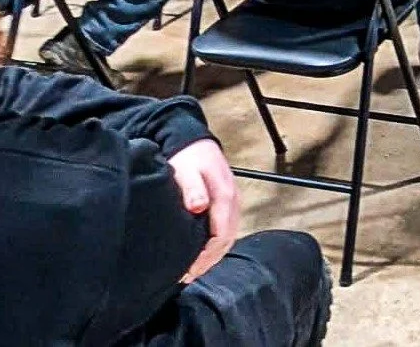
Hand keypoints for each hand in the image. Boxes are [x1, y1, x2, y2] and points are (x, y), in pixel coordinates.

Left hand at [168, 138, 239, 283]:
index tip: (188, 270)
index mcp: (224, 195)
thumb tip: (199, 207)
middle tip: (188, 277)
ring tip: (193, 270)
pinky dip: (216, 246)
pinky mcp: (228, 204)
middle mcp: (233, 200)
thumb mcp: (186, 171)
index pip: (221, 234)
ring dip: (213, 256)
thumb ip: (193, 189)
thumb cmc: (189, 159)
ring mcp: (233, 202)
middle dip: (209, 261)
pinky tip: (202, 254)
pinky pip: (227, 230)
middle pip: (227, 239)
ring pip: (229, 236)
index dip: (206, 256)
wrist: (195, 143)